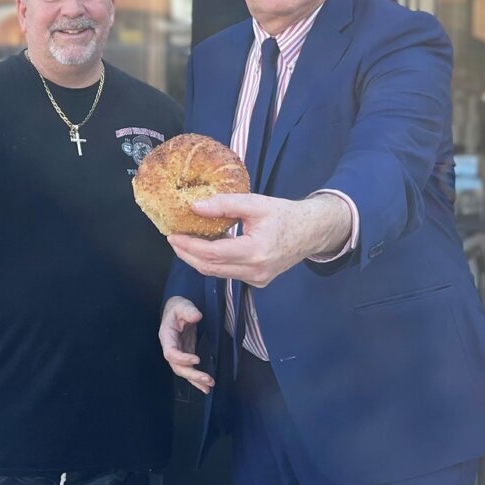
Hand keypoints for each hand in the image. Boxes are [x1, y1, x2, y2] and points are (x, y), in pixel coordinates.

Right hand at [159, 297, 212, 392]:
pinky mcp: (186, 356)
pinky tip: (206, 387)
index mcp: (166, 336)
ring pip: (183, 371)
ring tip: (209, 386)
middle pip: (177, 367)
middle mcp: (170, 348)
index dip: (182, 358)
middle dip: (192, 374)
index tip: (197, 359)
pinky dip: (197, 380)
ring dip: (196, 380)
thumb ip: (189, 310)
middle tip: (207, 379)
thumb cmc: (178, 307)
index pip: (170, 352)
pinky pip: (189, 370)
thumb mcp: (182, 305)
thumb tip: (197, 316)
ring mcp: (178, 353)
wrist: (178, 310)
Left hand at [168, 192, 351, 288]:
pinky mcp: (258, 281)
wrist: (312, 231)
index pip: (213, 253)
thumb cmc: (285, 214)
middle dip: (187, 255)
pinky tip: (205, 248)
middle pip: (210, 268)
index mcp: (255, 252)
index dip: (189, 246)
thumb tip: (195, 207)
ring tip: (184, 242)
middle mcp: (256, 272)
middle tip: (173, 239)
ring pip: (218, 273)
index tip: (172, 235)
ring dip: (198, 259)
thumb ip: (225, 205)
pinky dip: (213, 262)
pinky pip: (229, 273)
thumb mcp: (255, 203)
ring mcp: (257, 280)